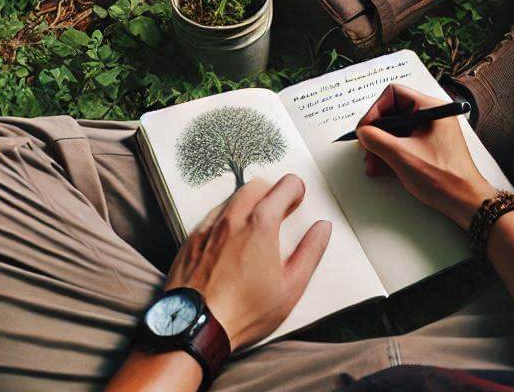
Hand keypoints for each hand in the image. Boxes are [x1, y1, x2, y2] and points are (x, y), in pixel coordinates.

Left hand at [164, 173, 331, 350]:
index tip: (297, 198)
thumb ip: (310, 252)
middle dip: (272, 192)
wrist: (196, 328)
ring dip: (248, 204)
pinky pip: (212, 216)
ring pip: (232, 198)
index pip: (285, 186)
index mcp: (261, 224)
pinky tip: (229, 241)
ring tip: (255, 227)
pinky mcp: (191, 239)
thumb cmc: (241, 312)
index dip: (296, 189)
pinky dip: (225, 220)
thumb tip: (322, 229)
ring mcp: (209, 226)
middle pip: (257, 185)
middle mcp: (233, 218)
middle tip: (279, 210)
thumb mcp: (290, 287)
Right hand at [355, 84, 497, 228]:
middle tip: (366, 149)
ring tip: (372, 164)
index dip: (375, 110)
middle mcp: (432, 115)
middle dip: (376, 132)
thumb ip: (377, 139)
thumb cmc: (443, 177)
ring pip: (397, 129)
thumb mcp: (401, 155)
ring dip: (381, 145)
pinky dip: (392, 152)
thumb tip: (363, 132)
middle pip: (394, 112)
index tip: (365, 129)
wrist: (465, 201)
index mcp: (430, 108)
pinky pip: (405, 141)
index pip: (394, 94)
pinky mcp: (430, 145)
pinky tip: (382, 167)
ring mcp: (432, 130)